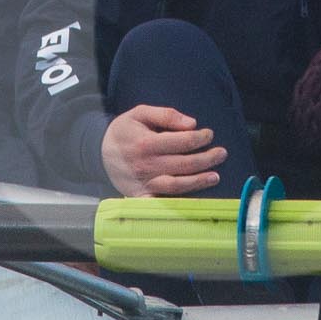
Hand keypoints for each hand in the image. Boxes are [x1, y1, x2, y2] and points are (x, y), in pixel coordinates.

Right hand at [100, 105, 225, 196]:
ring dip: (198, 182)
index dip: (199, 138)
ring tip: (215, 176)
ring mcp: (144, 183)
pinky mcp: (140, 196)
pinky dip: (175, 206)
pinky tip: (192, 204)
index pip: (182, 142)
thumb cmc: (124, 130)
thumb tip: (191, 124)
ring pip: (177, 185)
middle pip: (184, 164)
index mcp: (146, 144)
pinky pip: (161, 203)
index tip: (209, 134)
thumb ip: (166, 115)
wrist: (99, 151)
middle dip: (206, 159)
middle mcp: (146, 165)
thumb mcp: (140, 113)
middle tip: (222, 153)